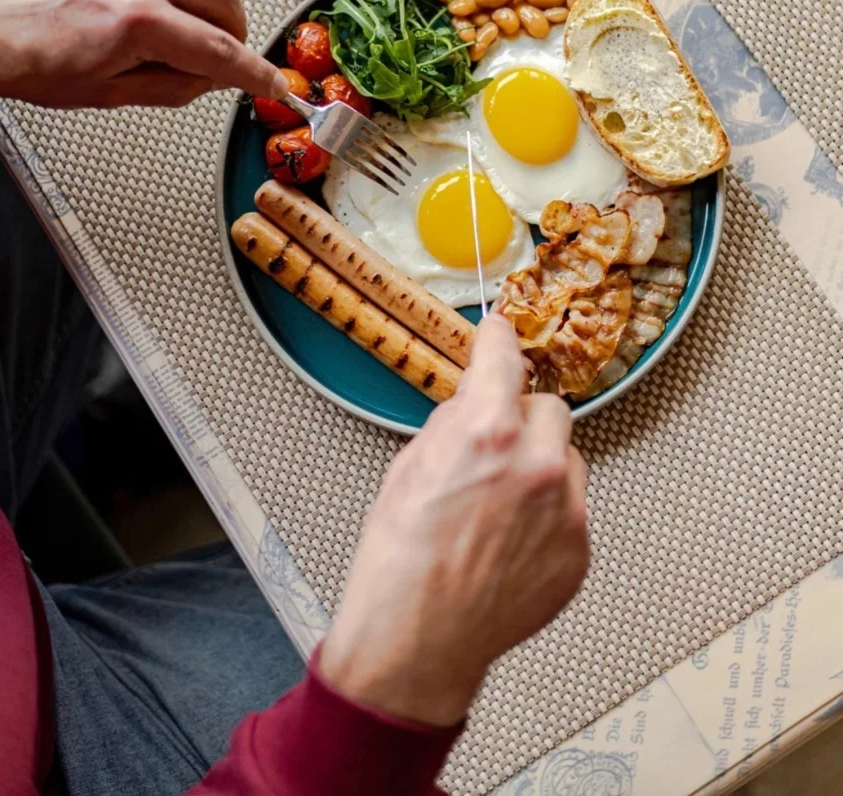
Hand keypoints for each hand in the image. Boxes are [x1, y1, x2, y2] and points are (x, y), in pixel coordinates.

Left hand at [0, 0, 285, 108]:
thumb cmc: (18, 57)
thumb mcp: (102, 93)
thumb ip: (171, 86)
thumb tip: (211, 80)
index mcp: (136, 22)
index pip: (221, 51)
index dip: (255, 72)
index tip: (271, 81)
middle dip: (236, 30)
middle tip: (224, 52)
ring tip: (185, 21)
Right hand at [320, 313, 588, 726]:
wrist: (415, 643)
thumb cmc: (399, 561)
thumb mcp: (409, 467)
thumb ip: (453, 422)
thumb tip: (476, 394)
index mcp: (486, 433)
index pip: (505, 357)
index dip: (497, 341)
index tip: (500, 335)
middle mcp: (535, 464)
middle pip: (548, 407)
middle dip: (521, 418)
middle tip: (492, 445)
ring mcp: (564, 510)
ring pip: (566, 457)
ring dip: (540, 465)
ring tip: (499, 506)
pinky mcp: (578, 550)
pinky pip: (572, 507)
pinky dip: (548, 513)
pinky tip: (509, 540)